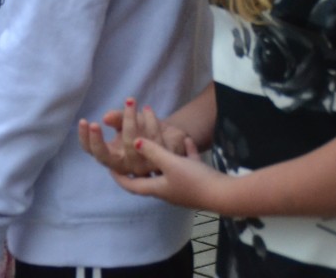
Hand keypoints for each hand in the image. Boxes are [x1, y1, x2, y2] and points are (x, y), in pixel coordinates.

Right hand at [78, 98, 189, 176]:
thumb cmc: (143, 129)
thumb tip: (106, 118)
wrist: (171, 136)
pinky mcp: (160, 162)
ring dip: (130, 119)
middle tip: (94, 123)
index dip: (86, 139)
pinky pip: (152, 139)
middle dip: (98, 141)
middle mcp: (125, 165)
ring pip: (131, 144)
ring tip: (131, 101)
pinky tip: (148, 109)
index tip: (85, 121)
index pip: (94, 152)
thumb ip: (116, 118)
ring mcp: (142, 167)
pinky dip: (150, 120)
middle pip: (105, 158)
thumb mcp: (126, 121)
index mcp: (113, 156)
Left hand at [109, 135, 226, 211]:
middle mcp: (169, 190)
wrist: (228, 195)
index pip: (132, 185)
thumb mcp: (170, 163)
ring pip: (170, 169)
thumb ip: (152, 151)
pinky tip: (186, 139)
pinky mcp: (200, 182)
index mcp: (158, 188)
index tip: (108, 168)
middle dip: (141, 163)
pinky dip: (185, 153)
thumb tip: (133, 142)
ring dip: (164, 155)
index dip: (119, 177)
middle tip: (132, 150)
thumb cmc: (195, 181)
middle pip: (150, 176)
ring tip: (158, 140)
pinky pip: (188, 165)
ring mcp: (185, 187)